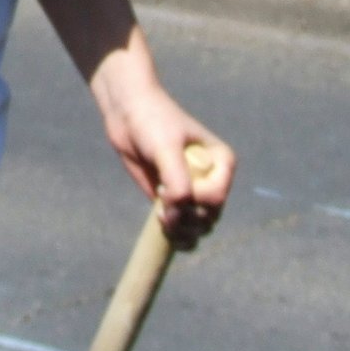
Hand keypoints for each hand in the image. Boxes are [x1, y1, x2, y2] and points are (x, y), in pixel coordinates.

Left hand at [103, 84, 234, 250]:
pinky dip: (178, 236)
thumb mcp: (166, 149)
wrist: (128, 114)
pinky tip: (164, 228)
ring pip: (200, 228)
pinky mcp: (175, 200)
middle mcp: (213, 179)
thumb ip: (177, 183)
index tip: (166, 183)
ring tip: (162, 218)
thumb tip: (178, 216)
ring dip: (182, 231)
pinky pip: (185, 229)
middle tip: (162, 207)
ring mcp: (194, 191)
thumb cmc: (152, 123)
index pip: (216, 198)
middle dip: (186, 220)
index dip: (193, 200)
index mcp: (221, 163)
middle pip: (209, 218)